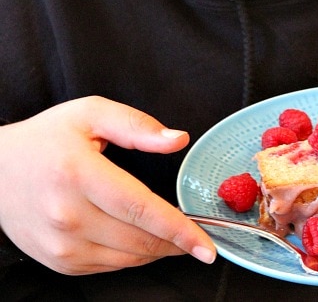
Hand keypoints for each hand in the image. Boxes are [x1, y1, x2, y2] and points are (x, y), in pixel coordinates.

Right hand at [0, 96, 215, 273]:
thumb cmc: (47, 138)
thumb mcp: (91, 113)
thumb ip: (137, 125)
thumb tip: (176, 140)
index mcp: (79, 174)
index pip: (140, 209)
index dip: (179, 230)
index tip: (206, 245)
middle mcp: (67, 215)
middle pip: (138, 240)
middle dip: (175, 242)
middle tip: (196, 235)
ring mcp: (60, 244)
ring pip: (126, 259)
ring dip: (156, 250)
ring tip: (170, 233)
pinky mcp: (57, 261)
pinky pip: (107, 267)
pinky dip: (131, 256)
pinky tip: (137, 237)